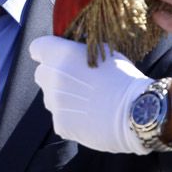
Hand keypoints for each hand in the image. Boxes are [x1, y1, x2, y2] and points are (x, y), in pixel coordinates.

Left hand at [29, 36, 152, 154]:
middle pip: (41, 74)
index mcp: (62, 55)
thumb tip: (71, 55)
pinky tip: (89, 117)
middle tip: (76, 81)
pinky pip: (59, 118)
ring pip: (50, 97)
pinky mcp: (60, 124)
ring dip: (62, 97)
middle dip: (54, 75)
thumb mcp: (103, 52)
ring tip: (86, 102)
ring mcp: (54, 103)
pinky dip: (70, 118)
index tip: (56, 56)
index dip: (46, 51)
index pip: (37, 47)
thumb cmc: (123, 77)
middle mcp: (52, 77)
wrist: (134, 112)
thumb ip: (79, 52)